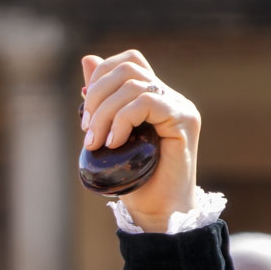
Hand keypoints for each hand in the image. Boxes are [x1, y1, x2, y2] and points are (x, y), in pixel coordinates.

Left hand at [81, 50, 200, 232]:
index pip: (129, 61)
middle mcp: (170, 96)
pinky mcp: (184, 120)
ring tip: (97, 143)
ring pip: (134, 84)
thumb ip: (102, 100)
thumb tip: (87, 58)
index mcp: (153, 95)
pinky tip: (114, 143)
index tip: (86, 114)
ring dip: (105, 113)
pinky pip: (147, 102)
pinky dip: (123, 120)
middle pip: (128, 67)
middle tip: (88, 131)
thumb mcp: (108, 133)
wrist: (158, 211)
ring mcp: (179, 106)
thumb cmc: (133, 179)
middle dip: (97, 96)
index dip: (101, 77)